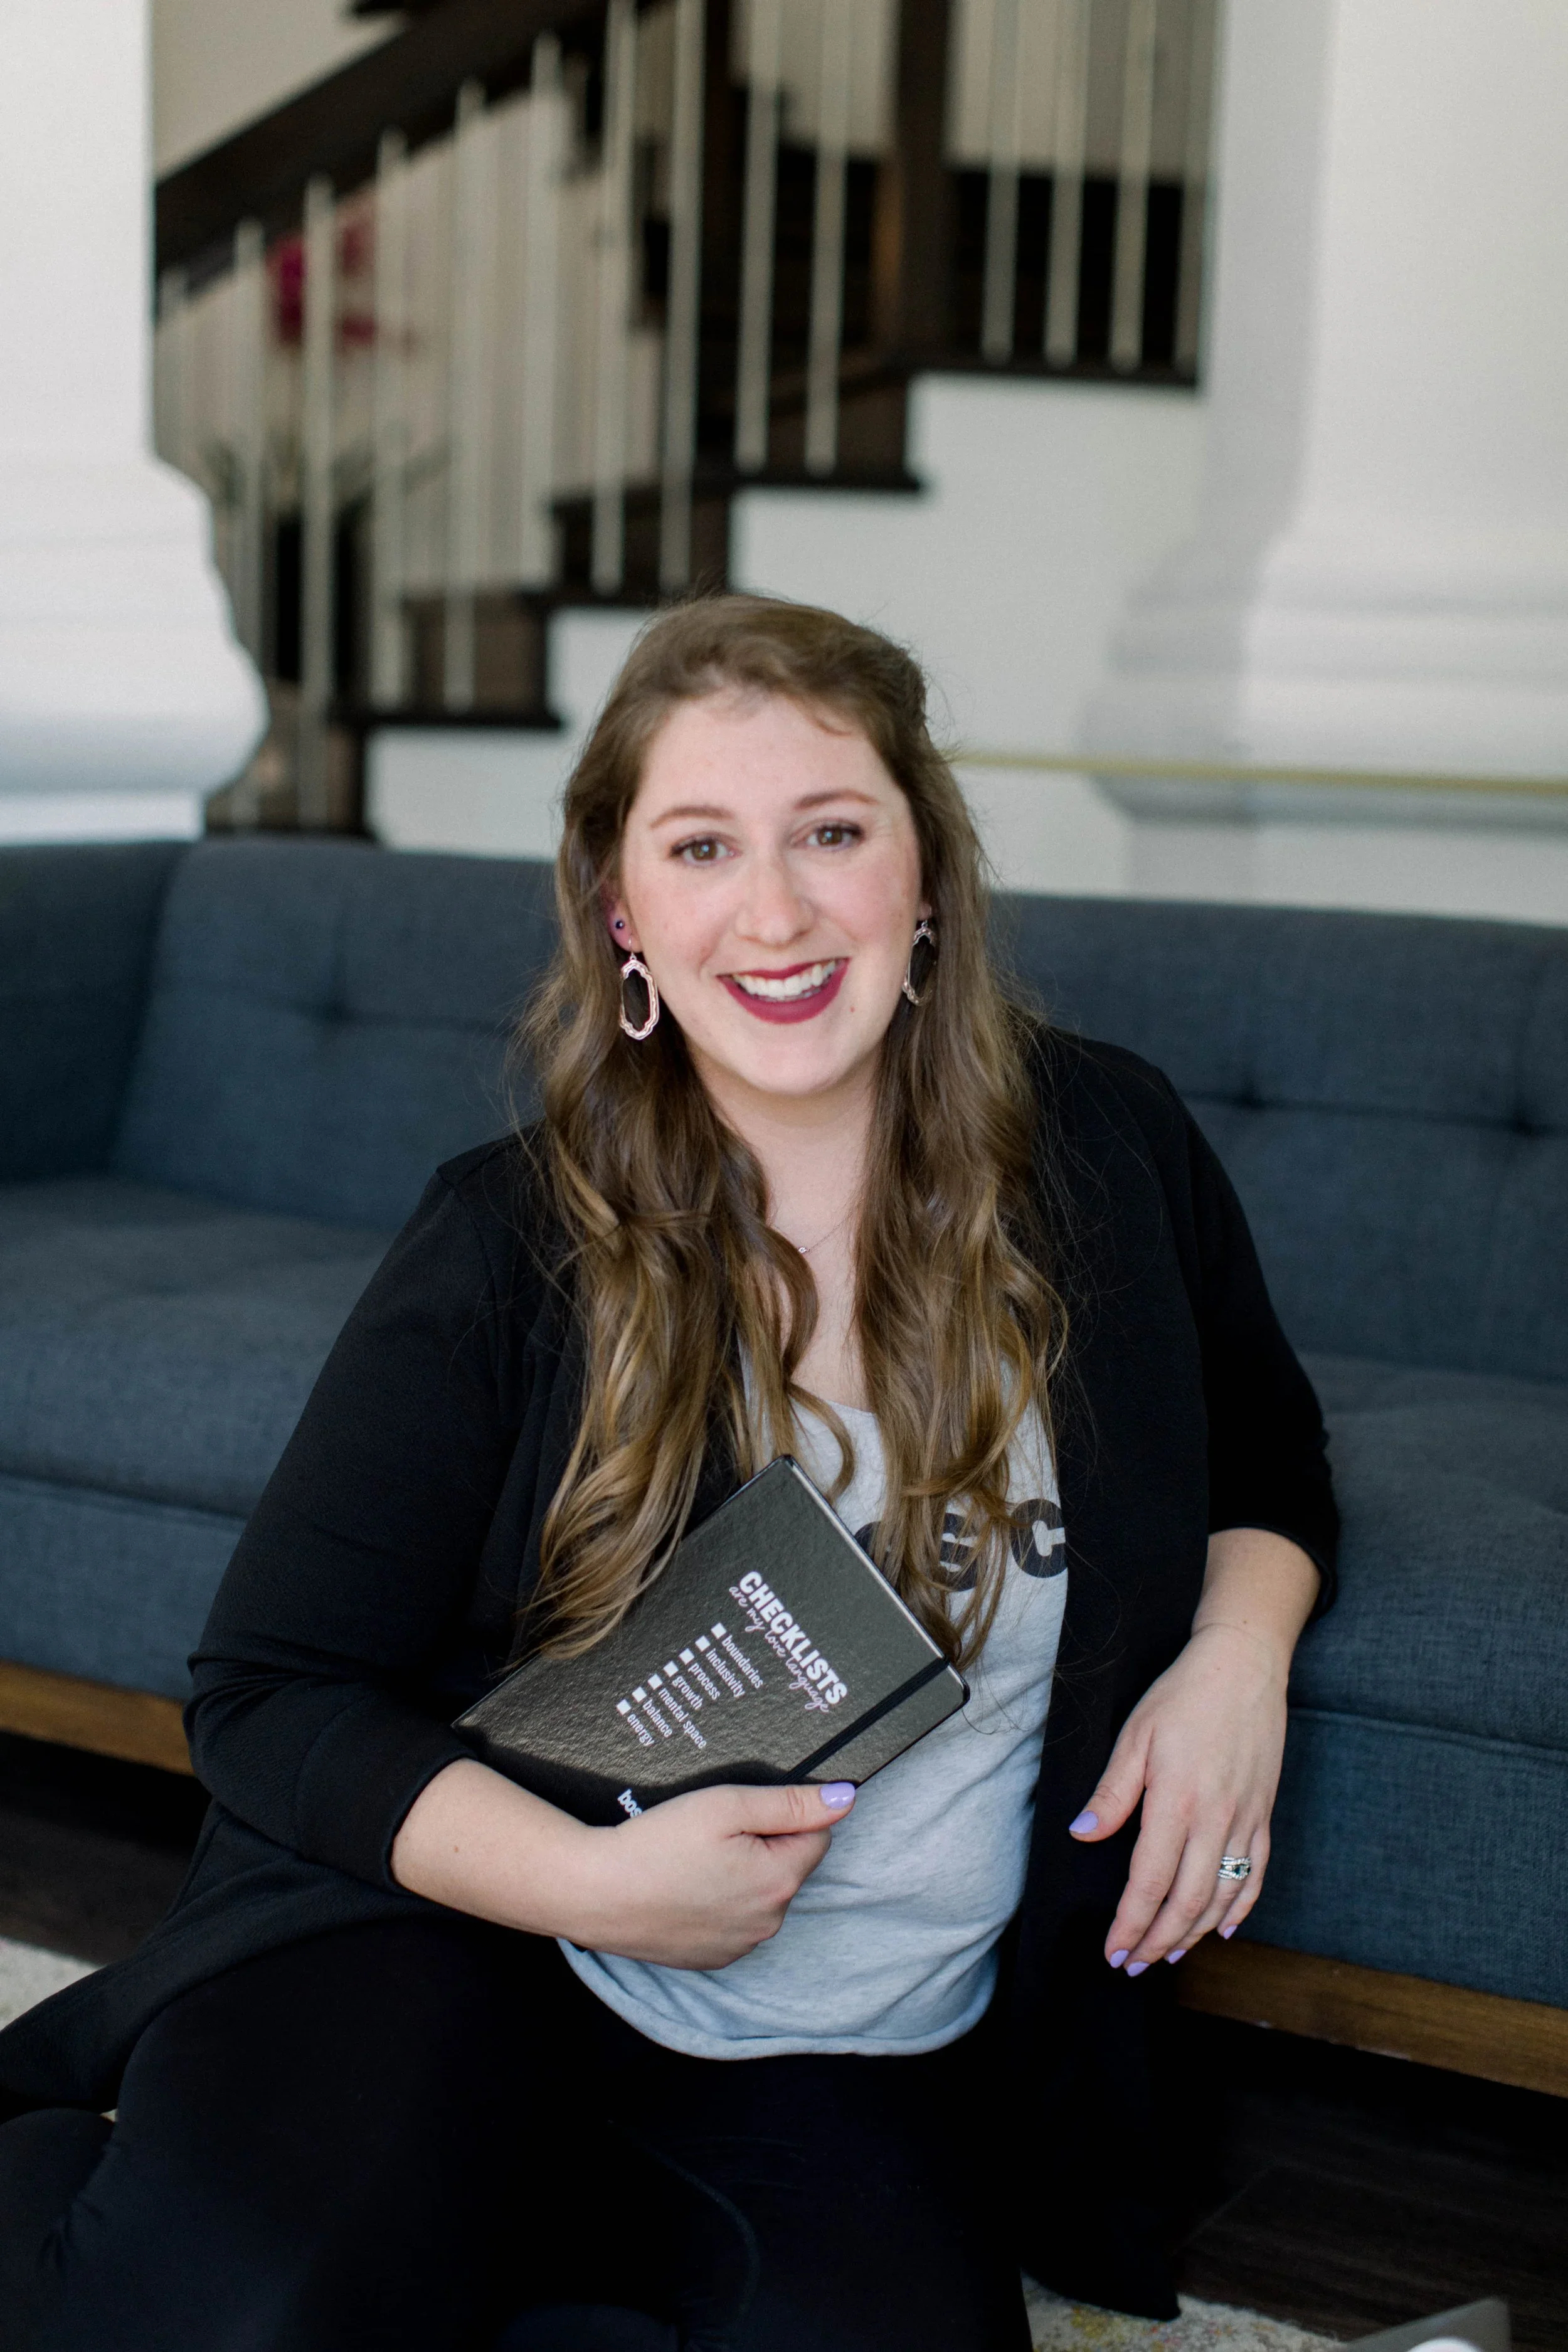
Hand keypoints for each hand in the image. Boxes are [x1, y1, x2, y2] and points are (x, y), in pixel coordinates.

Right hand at [391, 1757, 853, 1970]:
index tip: (742, 1810)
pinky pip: (733, 1921)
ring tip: (692, 1859)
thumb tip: (846, 1798)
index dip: (783, 1815)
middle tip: (710, 1831)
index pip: (815, 1836)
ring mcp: (738, 1947)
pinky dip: (718, 1902)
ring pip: (759, 1895)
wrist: (593, 1892)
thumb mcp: (726, 1805)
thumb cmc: (657, 1842)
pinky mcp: (710, 1959)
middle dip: (762, 1845)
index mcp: (778, 1882)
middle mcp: (767, 1923)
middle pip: (787, 1867)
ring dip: (741, 1875)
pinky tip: (684, 1886)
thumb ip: (791, 1803)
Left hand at [1067, 1622, 1289, 1971]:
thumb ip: (1112, 1794)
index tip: (1113, 1950)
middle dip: (1158, 1940)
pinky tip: (1224, 1927)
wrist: (1244, 1668)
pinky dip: (1241, 1907)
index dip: (1131, 1923)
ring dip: (1195, 1932)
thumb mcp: (1135, 1737)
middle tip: (1134, 1963)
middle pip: (1188, 1902)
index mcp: (1177, 1802)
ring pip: (1223, 1896)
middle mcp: (1216, 1820)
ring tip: (1169, 1952)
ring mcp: (1245, 1820)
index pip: (1150, 1882)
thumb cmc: (1184, 1697)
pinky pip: (1256, 1874)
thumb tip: (1084, 1836)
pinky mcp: (1264, 1814)